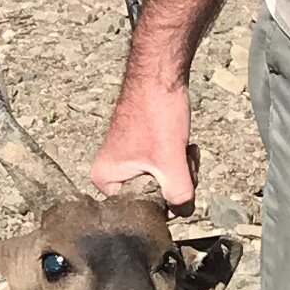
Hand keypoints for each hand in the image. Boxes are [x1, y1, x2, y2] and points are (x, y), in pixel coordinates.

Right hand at [86, 74, 196, 206]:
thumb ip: (179, 198)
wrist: (160, 76)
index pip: (141, 212)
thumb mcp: (171, 163)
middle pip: (154, 198)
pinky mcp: (142, 152)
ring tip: (183, 148)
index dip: (165, 200)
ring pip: (163, 183)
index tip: (172, 175)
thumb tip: (183, 213)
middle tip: (180, 159)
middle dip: (176, 181)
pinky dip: (178, 160)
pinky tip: (184, 145)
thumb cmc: (156, 113)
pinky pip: (164, 169)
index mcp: (106, 181)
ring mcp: (127, 163)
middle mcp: (112, 174)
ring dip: (181, 169)